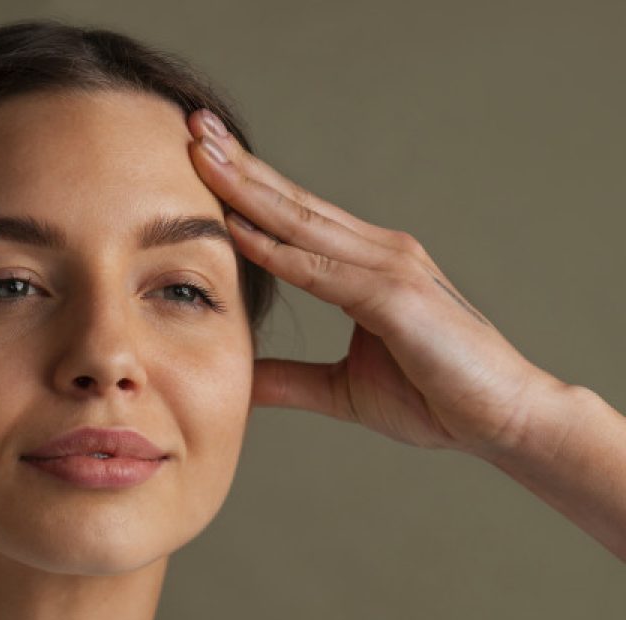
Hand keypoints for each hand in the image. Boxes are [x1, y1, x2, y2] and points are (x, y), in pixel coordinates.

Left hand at [186, 109, 563, 460]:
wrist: (503, 418)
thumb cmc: (435, 398)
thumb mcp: (343, 389)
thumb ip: (290, 380)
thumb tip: (240, 378)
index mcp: (367, 265)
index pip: (295, 216)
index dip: (247, 186)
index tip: (201, 156)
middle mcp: (379, 252)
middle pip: (294, 202)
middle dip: (240, 165)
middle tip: (192, 125)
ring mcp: (390, 268)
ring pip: (303, 223)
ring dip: (248, 189)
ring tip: (202, 155)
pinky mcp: (396, 298)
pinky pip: (322, 271)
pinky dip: (277, 250)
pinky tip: (237, 229)